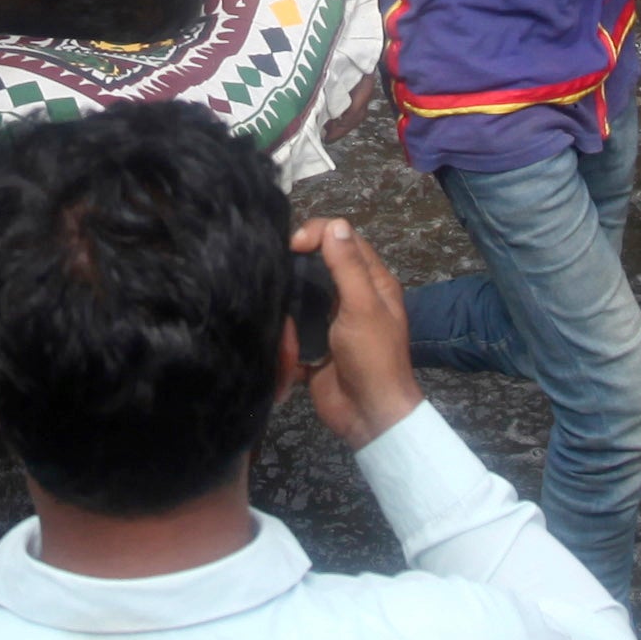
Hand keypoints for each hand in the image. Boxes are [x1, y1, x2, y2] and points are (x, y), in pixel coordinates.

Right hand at [291, 218, 421, 450]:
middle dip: (297, 266)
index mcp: (373, 282)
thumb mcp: (362, 306)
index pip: (345, 240)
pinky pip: (294, 328)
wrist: (368, 415)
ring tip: (267, 299)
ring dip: (287, 301)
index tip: (293, 244)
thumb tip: (334, 224)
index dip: (319, 233)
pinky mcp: (315, 345)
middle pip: (320, 266)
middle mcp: (353, 297)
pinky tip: (274, 332)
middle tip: (274, 269)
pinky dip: (284, 332)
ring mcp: (333, 322)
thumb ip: (347, 266)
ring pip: (302, 297)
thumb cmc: (372, 357)